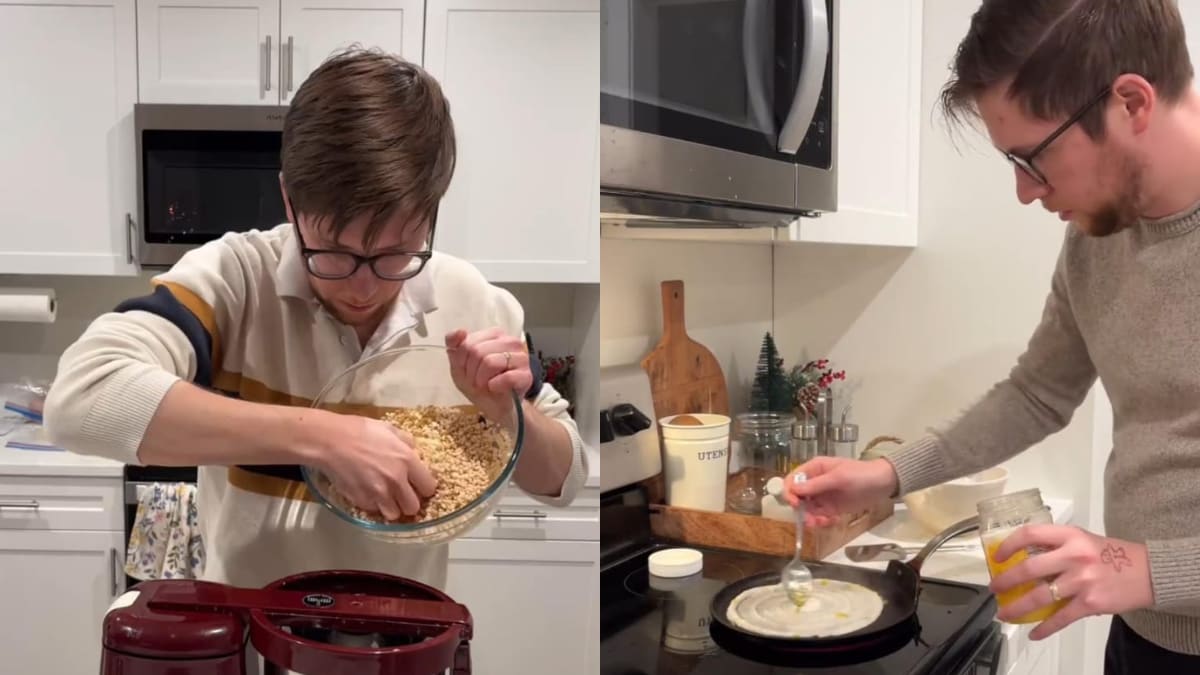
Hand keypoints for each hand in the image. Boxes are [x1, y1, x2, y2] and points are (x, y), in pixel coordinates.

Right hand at [313, 412, 437, 520]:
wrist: (330, 440)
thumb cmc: (359, 430)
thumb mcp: (389, 429)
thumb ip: (406, 442)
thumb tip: (413, 451)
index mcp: (407, 460)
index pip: (429, 487)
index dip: (424, 487)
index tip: (418, 485)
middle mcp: (396, 480)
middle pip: (413, 507)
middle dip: (409, 502)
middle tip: (402, 494)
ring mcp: (378, 493)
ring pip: (394, 515)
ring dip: (392, 508)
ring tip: (385, 497)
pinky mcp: (361, 500)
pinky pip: (374, 511)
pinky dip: (373, 505)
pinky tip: (368, 492)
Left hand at [445, 327, 531, 427]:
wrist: (495, 407)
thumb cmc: (479, 383)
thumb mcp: (459, 365)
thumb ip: (454, 345)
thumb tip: (461, 331)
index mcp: (494, 335)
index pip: (468, 343)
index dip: (462, 362)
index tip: (467, 370)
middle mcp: (510, 342)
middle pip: (478, 352)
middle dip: (472, 372)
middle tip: (477, 380)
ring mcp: (521, 357)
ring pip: (490, 362)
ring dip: (482, 379)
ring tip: (486, 384)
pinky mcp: (526, 374)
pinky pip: (506, 377)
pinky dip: (495, 386)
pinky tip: (496, 388)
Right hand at [784, 457, 898, 526]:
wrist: (883, 484)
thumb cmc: (861, 474)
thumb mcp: (839, 477)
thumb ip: (816, 485)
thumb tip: (794, 489)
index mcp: (815, 469)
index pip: (793, 479)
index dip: (790, 491)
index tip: (795, 503)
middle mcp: (815, 482)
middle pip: (797, 497)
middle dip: (800, 509)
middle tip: (809, 519)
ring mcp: (823, 496)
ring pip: (807, 509)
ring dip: (810, 518)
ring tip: (820, 523)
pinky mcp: (831, 508)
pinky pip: (819, 516)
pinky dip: (821, 521)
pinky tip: (829, 522)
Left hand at [990, 525, 1153, 639]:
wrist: (1149, 572)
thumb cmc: (1112, 555)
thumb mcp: (1082, 540)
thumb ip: (1056, 546)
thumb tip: (1023, 559)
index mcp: (1070, 535)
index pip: (1030, 534)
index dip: (1009, 545)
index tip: (997, 557)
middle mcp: (1074, 555)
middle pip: (1029, 569)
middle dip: (1006, 581)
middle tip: (994, 588)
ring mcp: (1082, 580)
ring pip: (1039, 596)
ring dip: (1018, 607)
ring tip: (1005, 613)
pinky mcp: (1091, 602)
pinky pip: (1060, 617)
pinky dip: (1044, 628)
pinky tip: (1034, 633)